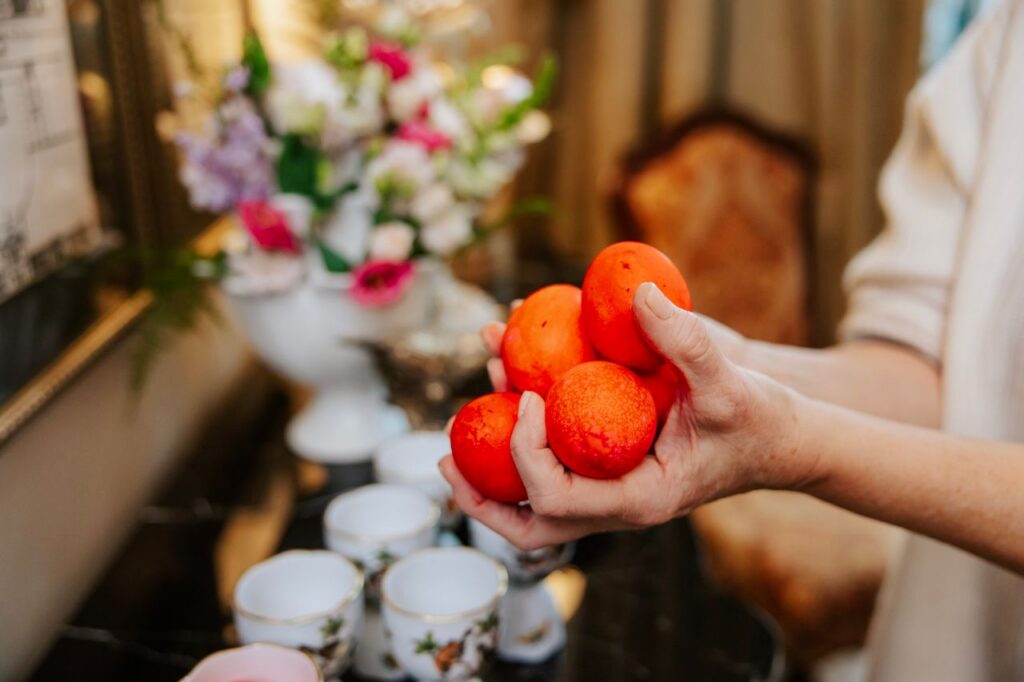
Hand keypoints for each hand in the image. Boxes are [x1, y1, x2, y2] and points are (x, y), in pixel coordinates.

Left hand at [440, 283, 808, 549]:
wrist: (784, 437)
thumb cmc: (762, 419)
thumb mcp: (731, 382)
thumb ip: (687, 340)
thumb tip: (635, 293)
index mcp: (641, 499)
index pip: (559, 500)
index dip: (526, 453)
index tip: (527, 395)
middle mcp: (618, 502)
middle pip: (533, 524)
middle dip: (482, 496)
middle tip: (444, 458)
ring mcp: (613, 486)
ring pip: (537, 499)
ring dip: (494, 462)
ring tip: (460, 420)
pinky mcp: (614, 462)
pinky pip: (559, 460)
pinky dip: (527, 434)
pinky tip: (516, 385)